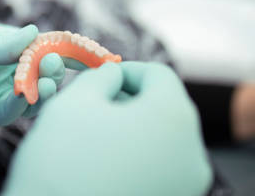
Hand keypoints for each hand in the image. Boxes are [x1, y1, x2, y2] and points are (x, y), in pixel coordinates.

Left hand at [0, 9, 63, 126]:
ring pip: (28, 97)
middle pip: (40, 73)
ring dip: (42, 91)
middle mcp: (1, 69)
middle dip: (55, 70)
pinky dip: (17, 107)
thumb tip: (33, 35)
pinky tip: (23, 96)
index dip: (66, 49)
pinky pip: (3, 114)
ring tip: (47, 81)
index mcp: (1, 44)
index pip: (41, 46)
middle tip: (56, 64)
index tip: (90, 51)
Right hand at [2, 62, 212, 195]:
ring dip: (134, 128)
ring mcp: (187, 186)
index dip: (127, 69)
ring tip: (96, 134)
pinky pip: (162, 168)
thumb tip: (113, 75)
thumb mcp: (75, 101)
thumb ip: (101, 77)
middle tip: (94, 104)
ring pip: (164, 139)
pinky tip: (105, 161)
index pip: (159, 75)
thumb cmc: (62, 160)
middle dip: (131, 99)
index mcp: (173, 117)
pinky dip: (138, 156)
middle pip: (166, 107)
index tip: (100, 77)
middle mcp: (192, 153)